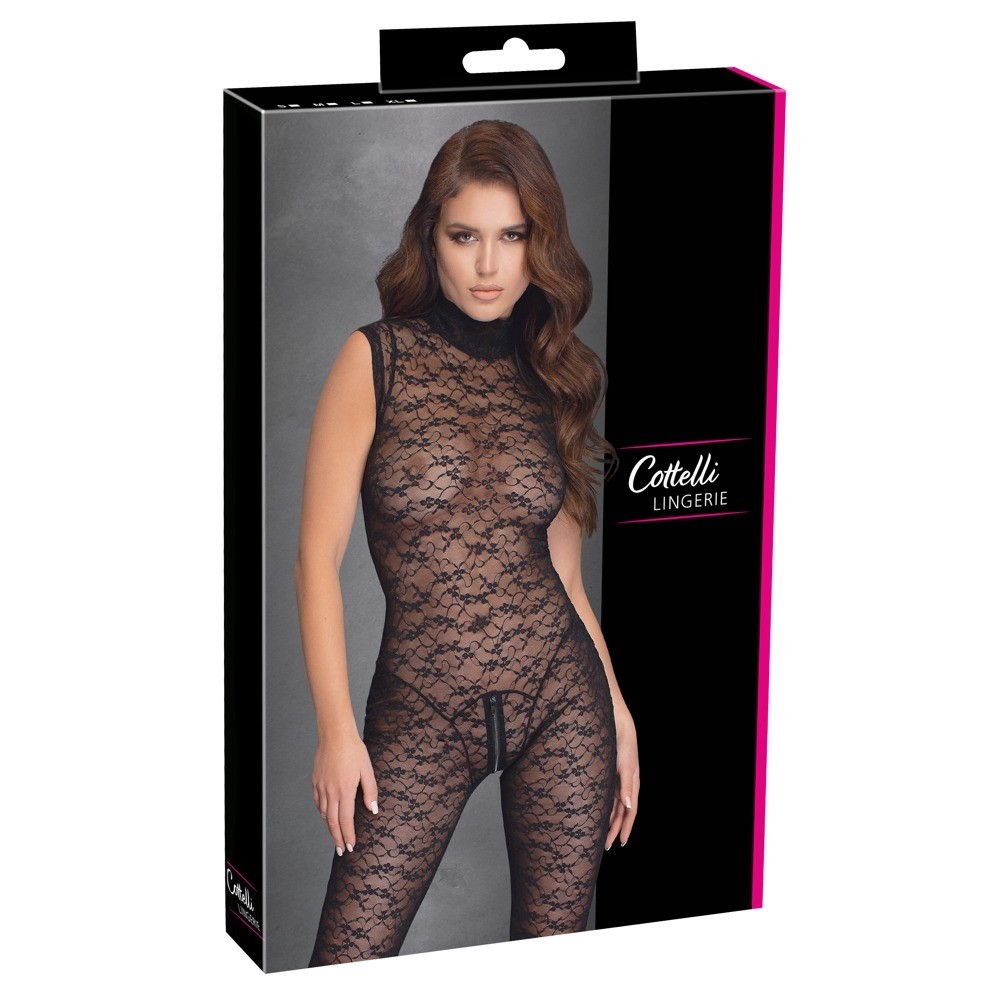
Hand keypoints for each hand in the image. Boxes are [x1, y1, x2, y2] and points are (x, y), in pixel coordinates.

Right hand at [312, 730, 378, 856]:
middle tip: (341, 851)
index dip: (348, 835)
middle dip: (337, 838)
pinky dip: (322, 813)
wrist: (335, 735)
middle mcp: (331, 791)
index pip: (346, 820)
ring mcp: (321, 787)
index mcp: (345, 790)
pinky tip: (326, 817)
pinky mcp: (315, 781)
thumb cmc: (354, 751)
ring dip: (329, 827)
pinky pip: (318, 802)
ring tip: (335, 837)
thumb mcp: (367, 770)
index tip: (351, 846)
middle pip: (332, 822)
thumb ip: (370, 791)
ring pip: (323, 813)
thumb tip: (373, 810)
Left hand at [605, 704, 638, 849]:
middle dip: (614, 830)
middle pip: (620, 813)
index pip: (630, 812)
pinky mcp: (607, 774)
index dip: (626, 828)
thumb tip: (629, 806)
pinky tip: (594, 814)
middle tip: (605, 847)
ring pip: (612, 806)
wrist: (614, 723)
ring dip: (607, 821)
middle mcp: (624, 785)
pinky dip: (602, 807)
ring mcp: (616, 780)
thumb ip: (627, 785)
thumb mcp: (625, 765)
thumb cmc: (622, 743)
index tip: (621, 843)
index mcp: (632, 784)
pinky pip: (605, 796)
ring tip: (598, 836)